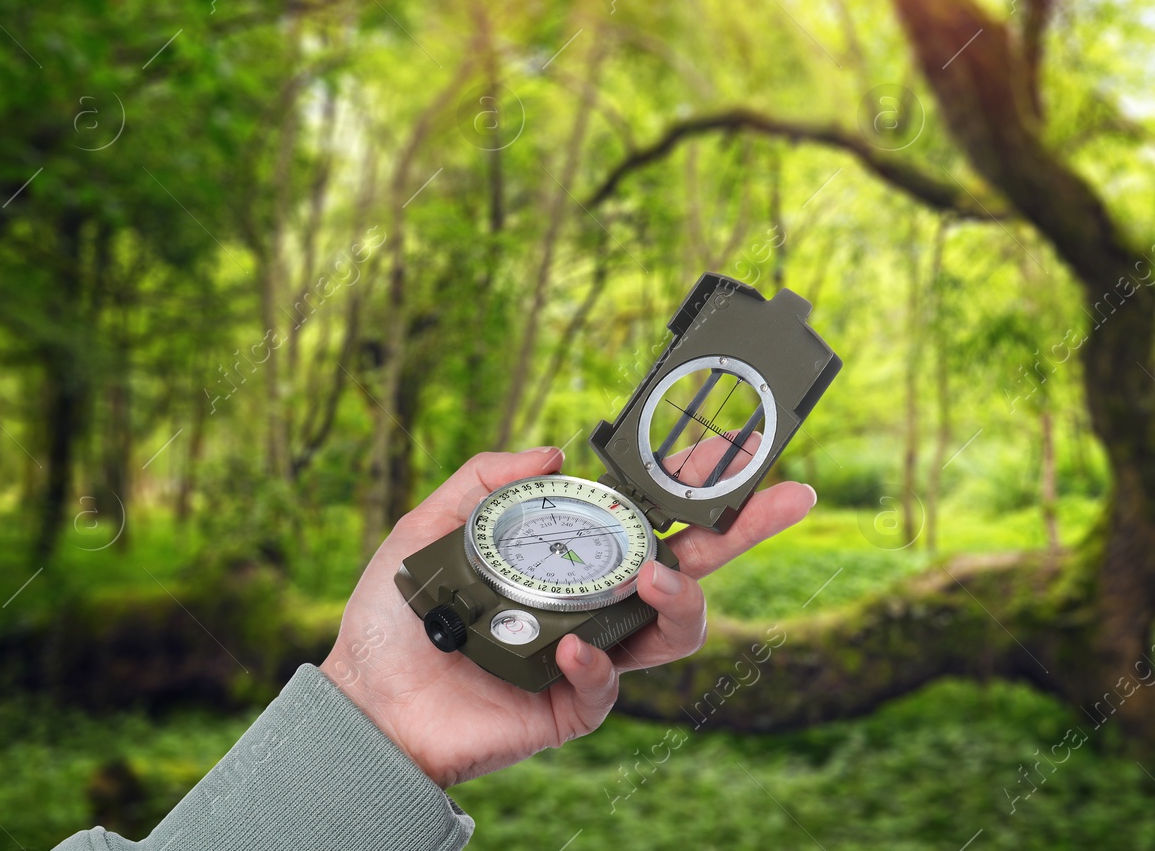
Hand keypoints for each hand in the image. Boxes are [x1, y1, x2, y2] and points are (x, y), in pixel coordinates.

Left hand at [320, 445, 814, 786]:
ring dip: (682, 600)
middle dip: (750, 530)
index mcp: (574, 555)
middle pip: (695, 567)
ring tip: (655, 581)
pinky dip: (597, 663)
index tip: (743, 451)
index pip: (651, 515)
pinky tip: (571, 649)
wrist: (365, 701)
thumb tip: (554, 449)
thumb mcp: (429, 527)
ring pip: (678, 631)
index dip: (698, 485)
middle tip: (789, 497)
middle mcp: (597, 602)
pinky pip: (611, 685)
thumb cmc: (399, 617)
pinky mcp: (573, 705)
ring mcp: (593, 654)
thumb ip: (485, 480)